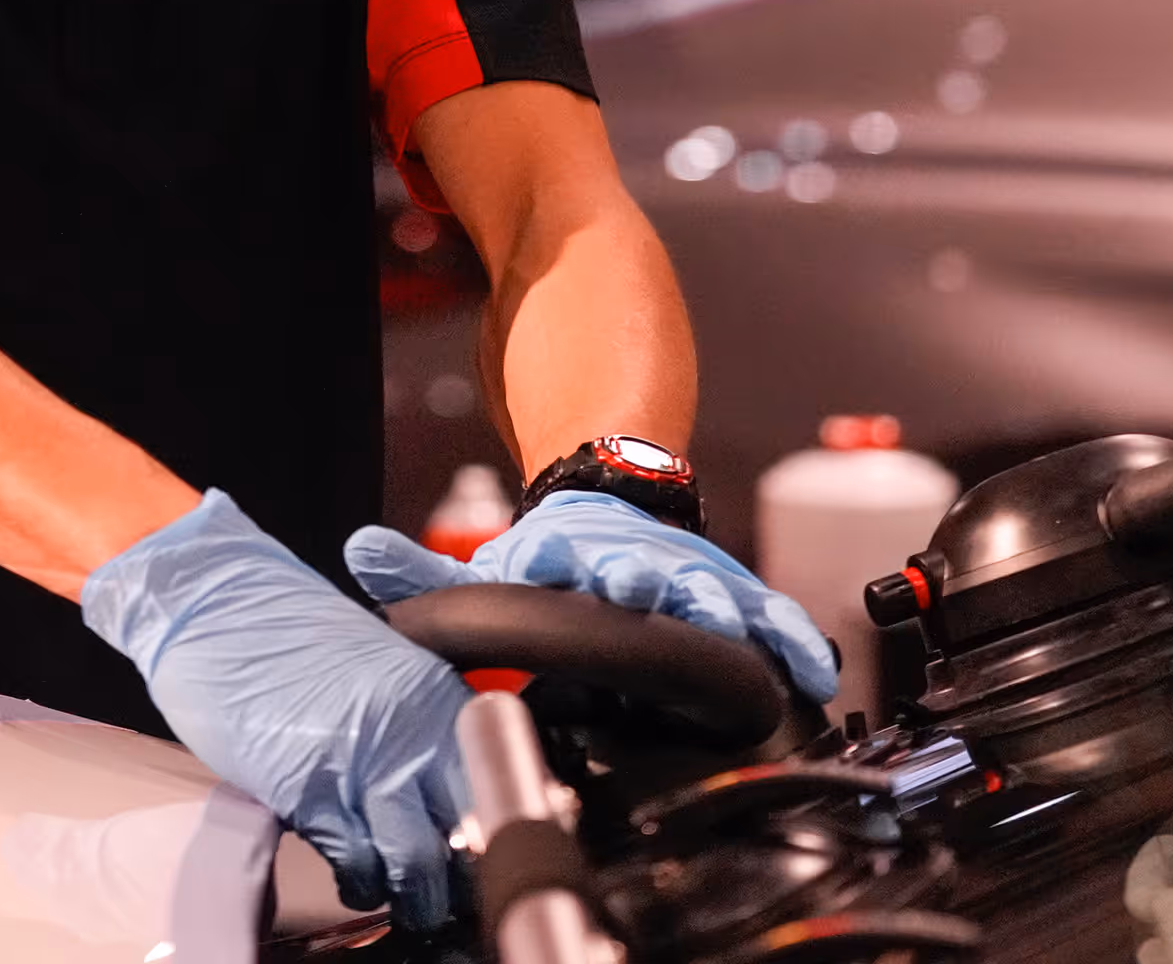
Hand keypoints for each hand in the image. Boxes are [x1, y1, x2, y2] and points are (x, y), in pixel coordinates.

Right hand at [82, 490, 473, 928]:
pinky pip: (355, 864)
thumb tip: (452, 800)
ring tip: (403, 895)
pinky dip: (360, 882)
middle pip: (470, 834)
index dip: (501, 832)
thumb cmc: (291, 640)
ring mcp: (362, 762)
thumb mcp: (380, 673)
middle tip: (447, 887)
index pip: (501, 783)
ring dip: (413, 895)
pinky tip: (356, 873)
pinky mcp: (308, 791)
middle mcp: (413, 731)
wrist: (217, 608)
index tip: (494, 855)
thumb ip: (419, 730)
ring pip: (417, 865)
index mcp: (438, 697)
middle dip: (462, 875)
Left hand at [346, 488, 839, 703]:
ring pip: (725, 598)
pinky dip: (792, 640)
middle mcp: (644, 562)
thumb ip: (426, 568)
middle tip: (680, 605)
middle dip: (674, 591)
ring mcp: (692, 577)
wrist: (612, 500)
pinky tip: (812, 673)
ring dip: (743, 624)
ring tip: (774, 661)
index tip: (609, 578)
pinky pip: (768, 618)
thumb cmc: (553, 552)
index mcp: (582, 554)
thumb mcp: (490, 560)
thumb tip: (360, 553)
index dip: (601, 571)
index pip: (590, 561)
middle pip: (667, 576)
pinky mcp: (730, 598)